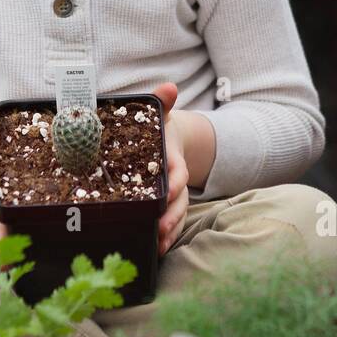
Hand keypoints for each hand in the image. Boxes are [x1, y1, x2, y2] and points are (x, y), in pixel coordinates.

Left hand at [151, 82, 189, 255]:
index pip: (178, 171)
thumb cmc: (160, 127)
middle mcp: (177, 179)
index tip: (170, 189)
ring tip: (159, 244)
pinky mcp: (166, 204)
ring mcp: (174, 194)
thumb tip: (169, 87)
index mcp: (172, 157)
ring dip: (170, 230)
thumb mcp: (161, 114)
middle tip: (161, 228)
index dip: (175, 181)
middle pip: (180, 200)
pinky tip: (157, 249)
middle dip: (172, 215)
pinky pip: (170, 221)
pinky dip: (167, 236)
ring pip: (177, 214)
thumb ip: (164, 102)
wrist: (170, 138)